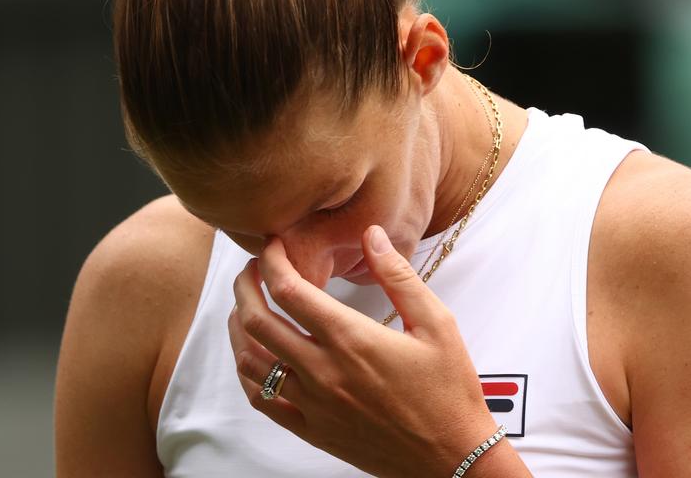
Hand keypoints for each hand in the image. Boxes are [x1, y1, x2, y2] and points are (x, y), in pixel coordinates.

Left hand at [229, 225, 500, 476]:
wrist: (452, 456)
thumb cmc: (449, 390)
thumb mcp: (436, 323)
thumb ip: (399, 275)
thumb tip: (371, 234)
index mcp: (351, 339)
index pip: (288, 290)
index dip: (271, 260)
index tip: (272, 245)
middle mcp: (323, 371)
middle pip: (257, 320)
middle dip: (245, 285)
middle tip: (251, 268)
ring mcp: (313, 403)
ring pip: (250, 360)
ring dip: (238, 326)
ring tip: (245, 305)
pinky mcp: (312, 429)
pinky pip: (262, 400)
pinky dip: (246, 372)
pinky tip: (252, 354)